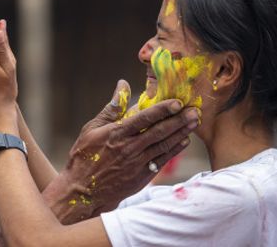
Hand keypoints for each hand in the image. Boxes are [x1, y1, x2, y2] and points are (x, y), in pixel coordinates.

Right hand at [43, 82, 199, 221]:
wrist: (82, 191)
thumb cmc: (84, 156)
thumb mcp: (92, 128)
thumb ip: (112, 107)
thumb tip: (123, 84)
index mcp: (116, 134)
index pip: (144, 118)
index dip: (162, 109)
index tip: (177, 102)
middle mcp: (129, 148)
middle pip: (159, 131)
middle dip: (179, 120)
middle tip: (194, 110)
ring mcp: (137, 163)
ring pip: (164, 145)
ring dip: (181, 133)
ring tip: (194, 122)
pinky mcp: (142, 176)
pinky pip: (162, 160)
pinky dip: (175, 150)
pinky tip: (184, 140)